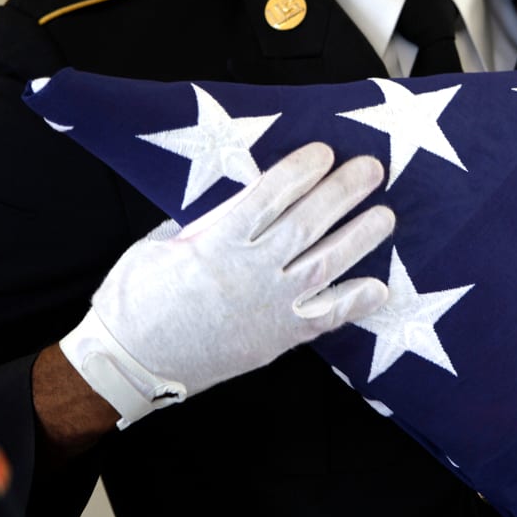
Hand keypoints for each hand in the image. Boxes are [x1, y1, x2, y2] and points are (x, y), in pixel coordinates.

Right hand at [60, 142, 394, 427]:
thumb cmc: (136, 299)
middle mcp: (250, 273)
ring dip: (359, 239)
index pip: (269, 198)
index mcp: (216, 243)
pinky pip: (324, 319)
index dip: (300, 171)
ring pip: (325, 266)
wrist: (131, 364)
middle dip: (342, 193)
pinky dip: (354, 303)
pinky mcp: (278, 339)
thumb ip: (205, 220)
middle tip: (372, 168)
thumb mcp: (159, 243)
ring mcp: (269, 308)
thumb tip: (243, 197)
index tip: (325, 151)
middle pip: (306, 224)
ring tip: (386, 216)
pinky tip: (379, 287)